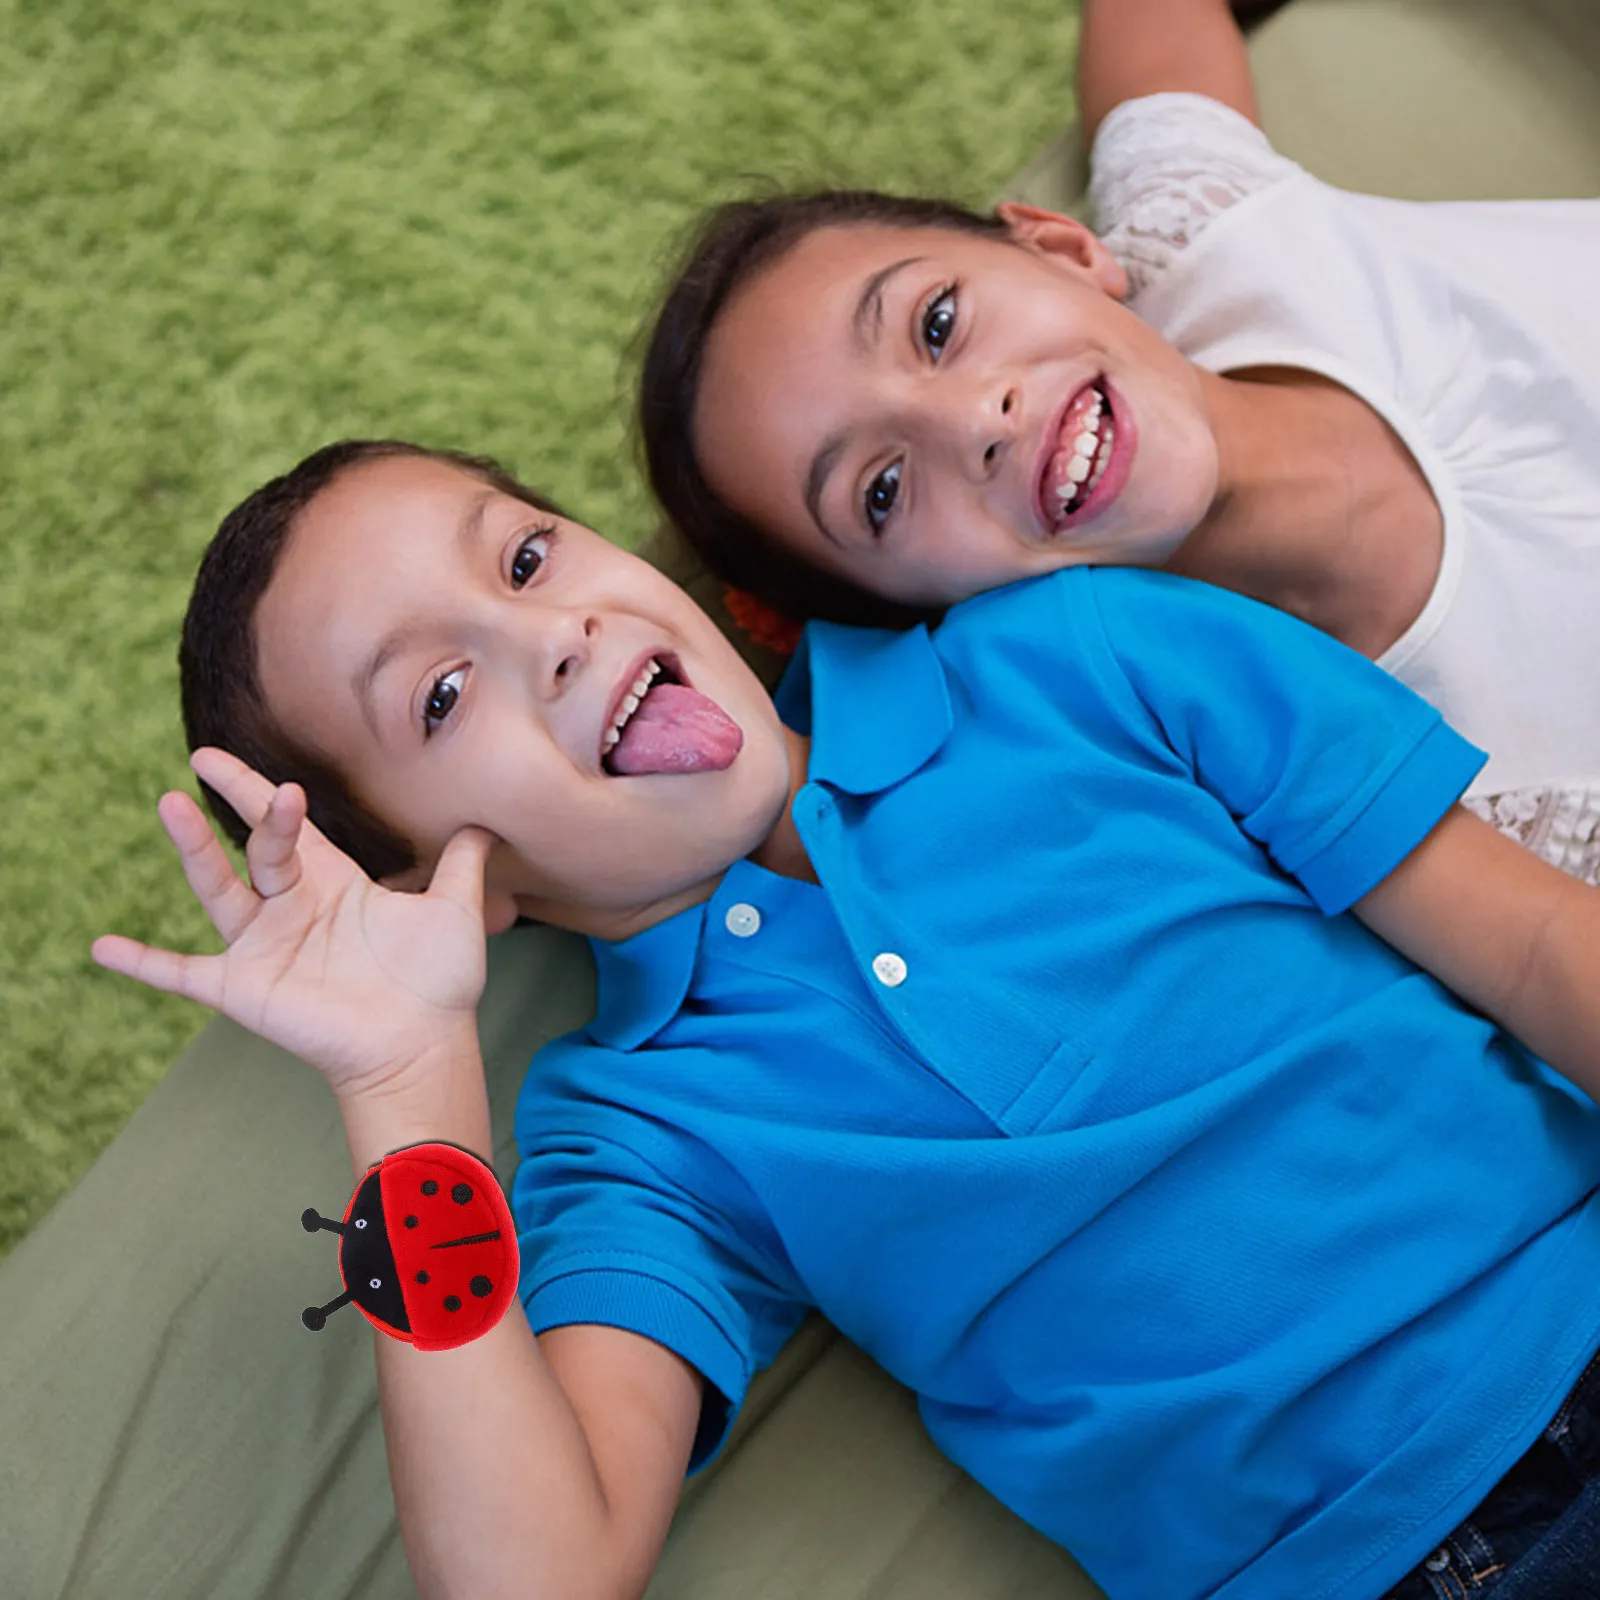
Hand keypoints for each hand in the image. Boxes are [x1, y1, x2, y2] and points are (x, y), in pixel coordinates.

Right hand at [93, 748, 494, 1100]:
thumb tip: (488, 822)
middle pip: (254, 846)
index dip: (256, 791)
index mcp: (332, 883)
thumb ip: (463, 864)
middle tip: (209, 761)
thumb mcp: (455, 910)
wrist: (424, 1045)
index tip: (218, 757)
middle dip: (238, 804)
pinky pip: (182, 975)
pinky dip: (143, 964)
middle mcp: (291, 908)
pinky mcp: (245, 988)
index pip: (287, 828)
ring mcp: (264, 947)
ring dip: (192, 850)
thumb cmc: (439, 983)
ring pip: (218, 889)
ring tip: (169, 805)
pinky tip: (102, 947)